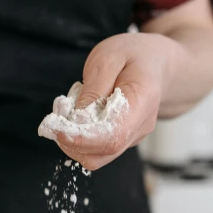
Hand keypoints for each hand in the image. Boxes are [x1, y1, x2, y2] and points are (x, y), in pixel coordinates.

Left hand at [55, 33, 179, 170]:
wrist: (157, 62)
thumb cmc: (133, 55)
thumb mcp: (109, 58)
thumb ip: (94, 89)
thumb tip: (77, 120)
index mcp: (142, 102)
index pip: (112, 136)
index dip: (81, 138)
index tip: (55, 126)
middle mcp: (140, 127)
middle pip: (102, 153)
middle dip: (70, 140)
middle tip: (60, 108)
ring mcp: (132, 137)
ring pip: (95, 157)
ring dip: (72, 139)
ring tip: (70, 107)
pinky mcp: (122, 140)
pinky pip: (95, 149)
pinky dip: (78, 137)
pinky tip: (79, 113)